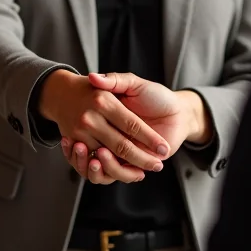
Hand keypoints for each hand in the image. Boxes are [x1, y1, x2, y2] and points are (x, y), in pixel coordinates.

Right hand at [59, 73, 212, 185]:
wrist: (179, 112)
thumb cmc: (156, 95)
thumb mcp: (134, 83)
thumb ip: (115, 80)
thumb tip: (93, 77)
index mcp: (108, 114)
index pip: (91, 125)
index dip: (80, 131)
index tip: (72, 136)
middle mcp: (111, 133)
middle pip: (93, 149)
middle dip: (84, 154)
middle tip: (80, 148)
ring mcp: (120, 148)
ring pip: (102, 165)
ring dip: (97, 165)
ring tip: (97, 159)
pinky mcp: (131, 162)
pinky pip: (115, 174)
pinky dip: (110, 173)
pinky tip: (107, 167)